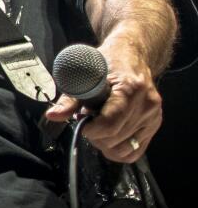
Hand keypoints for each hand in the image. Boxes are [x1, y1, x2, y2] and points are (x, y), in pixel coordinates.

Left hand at [43, 40, 162, 163]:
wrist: (132, 56)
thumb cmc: (107, 63)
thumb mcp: (84, 75)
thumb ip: (69, 99)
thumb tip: (53, 115)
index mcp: (130, 89)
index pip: (110, 123)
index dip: (90, 129)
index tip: (80, 122)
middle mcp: (146, 104)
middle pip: (115, 138)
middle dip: (95, 135)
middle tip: (88, 120)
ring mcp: (152, 116)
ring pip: (124, 149)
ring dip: (106, 144)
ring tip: (98, 126)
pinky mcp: (154, 125)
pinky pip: (135, 151)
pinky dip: (118, 149)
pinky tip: (109, 136)